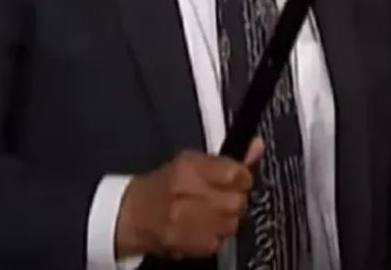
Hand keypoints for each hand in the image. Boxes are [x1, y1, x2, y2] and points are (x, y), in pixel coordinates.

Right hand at [115, 139, 264, 259]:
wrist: (133, 215)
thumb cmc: (162, 186)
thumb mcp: (191, 162)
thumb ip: (228, 158)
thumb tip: (257, 146)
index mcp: (189, 167)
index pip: (235, 174)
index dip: (242, 178)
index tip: (239, 179)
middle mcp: (189, 193)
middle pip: (237, 202)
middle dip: (235, 200)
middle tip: (222, 198)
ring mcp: (189, 221)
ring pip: (232, 223)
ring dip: (226, 219)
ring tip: (211, 213)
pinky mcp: (190, 244)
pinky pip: (220, 241)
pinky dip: (215, 235)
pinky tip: (202, 227)